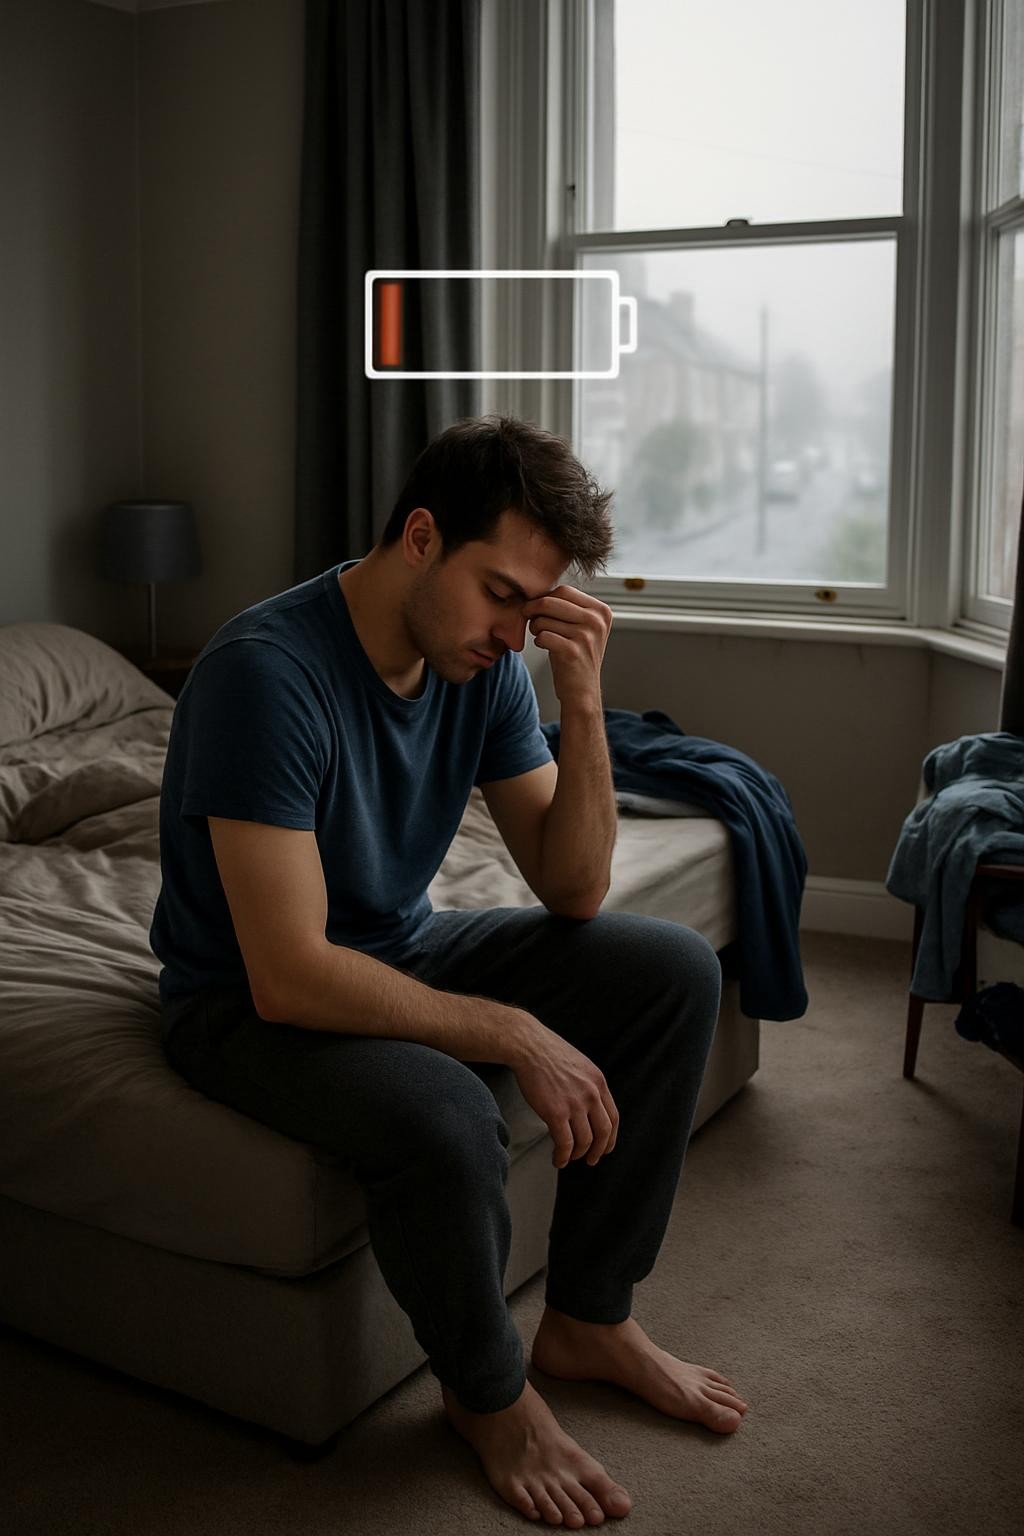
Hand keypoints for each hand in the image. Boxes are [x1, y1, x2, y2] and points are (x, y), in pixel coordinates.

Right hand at [506, 1012, 618, 1168]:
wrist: (528, 1046)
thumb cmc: (548, 1052)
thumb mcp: (580, 1065)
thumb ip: (587, 1085)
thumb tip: (588, 1106)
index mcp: (598, 1082)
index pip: (613, 1117)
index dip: (610, 1137)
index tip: (605, 1147)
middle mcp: (591, 1094)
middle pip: (603, 1132)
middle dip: (598, 1151)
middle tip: (591, 1160)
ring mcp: (574, 1104)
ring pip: (584, 1141)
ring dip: (576, 1155)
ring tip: (567, 1158)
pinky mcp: (556, 1112)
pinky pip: (564, 1143)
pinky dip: (562, 1156)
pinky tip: (557, 1159)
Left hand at [521, 585, 612, 709]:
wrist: (582, 691)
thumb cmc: (575, 656)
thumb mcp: (580, 627)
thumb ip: (567, 606)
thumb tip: (538, 588)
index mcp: (601, 610)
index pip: (564, 591)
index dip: (544, 598)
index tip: (537, 609)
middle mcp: (597, 621)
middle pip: (551, 601)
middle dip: (534, 609)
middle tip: (529, 619)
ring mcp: (587, 636)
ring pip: (544, 619)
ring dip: (535, 628)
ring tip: (542, 637)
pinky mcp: (573, 651)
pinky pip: (543, 636)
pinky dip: (539, 641)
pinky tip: (546, 647)